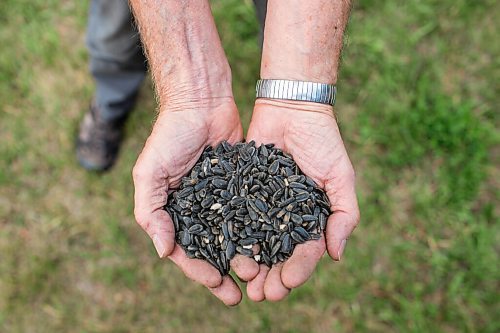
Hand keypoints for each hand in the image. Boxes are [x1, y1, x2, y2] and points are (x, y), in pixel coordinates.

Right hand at [132, 98, 258, 305]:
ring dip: (245, 258)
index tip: (218, 287)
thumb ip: (151, 212)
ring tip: (260, 276)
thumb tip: (164, 252)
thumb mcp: (149, 172)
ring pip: (236, 236)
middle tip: (242, 294)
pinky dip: (260, 230)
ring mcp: (223, 199)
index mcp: (175, 212)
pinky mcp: (244, 185)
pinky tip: (273, 245)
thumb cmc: (169, 135)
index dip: (200, 272)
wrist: (199, 102)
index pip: (187, 251)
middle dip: (226, 273)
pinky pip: (252, 213)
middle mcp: (199, 209)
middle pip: (213, 251)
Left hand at [245, 98, 359, 300]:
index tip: (287, 283)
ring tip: (242, 279)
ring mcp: (263, 205)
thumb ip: (344, 214)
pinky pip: (237, 217)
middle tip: (262, 294)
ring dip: (250, 263)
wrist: (292, 107)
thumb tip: (336, 255)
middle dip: (271, 276)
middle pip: (278, 254)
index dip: (298, 270)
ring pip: (255, 241)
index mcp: (310, 217)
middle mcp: (285, 216)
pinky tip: (225, 251)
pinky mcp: (242, 191)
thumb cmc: (322, 140)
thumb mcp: (340, 176)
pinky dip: (232, 235)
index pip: (305, 252)